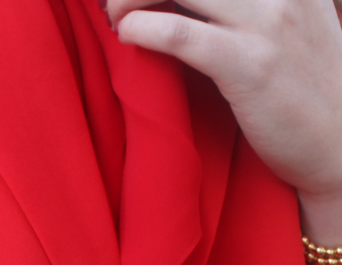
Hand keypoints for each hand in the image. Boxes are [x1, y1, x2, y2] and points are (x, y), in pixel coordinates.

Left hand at [108, 0, 341, 201]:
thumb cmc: (308, 94)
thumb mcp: (293, 27)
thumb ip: (252, 5)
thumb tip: (192, 3)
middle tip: (117, 4)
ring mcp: (268, 22)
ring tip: (117, 21)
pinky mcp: (250, 65)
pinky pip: (181, 34)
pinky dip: (143, 29)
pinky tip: (128, 35)